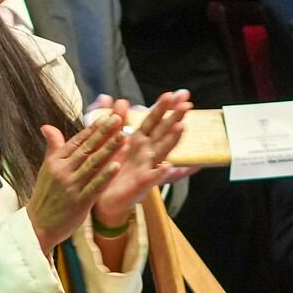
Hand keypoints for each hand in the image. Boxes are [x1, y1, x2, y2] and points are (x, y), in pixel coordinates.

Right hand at [26, 112, 126, 252]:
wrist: (37, 225)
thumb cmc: (45, 195)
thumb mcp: (46, 169)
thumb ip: (53, 148)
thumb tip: (47, 126)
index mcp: (55, 161)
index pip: (77, 141)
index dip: (93, 128)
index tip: (107, 117)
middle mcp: (63, 171)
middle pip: (87, 149)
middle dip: (104, 133)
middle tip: (118, 119)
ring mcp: (71, 186)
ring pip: (93, 164)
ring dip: (109, 150)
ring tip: (123, 137)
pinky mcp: (79, 202)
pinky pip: (95, 186)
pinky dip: (106, 176)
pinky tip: (117, 165)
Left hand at [92, 90, 192, 222]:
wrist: (105, 199)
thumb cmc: (113, 169)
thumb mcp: (112, 142)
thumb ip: (117, 120)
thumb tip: (122, 100)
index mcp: (140, 140)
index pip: (153, 120)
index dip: (162, 107)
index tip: (173, 93)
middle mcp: (148, 152)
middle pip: (163, 132)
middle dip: (175, 117)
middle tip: (187, 104)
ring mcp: (148, 167)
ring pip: (162, 151)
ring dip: (172, 140)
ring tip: (181, 128)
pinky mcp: (142, 183)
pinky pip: (153, 177)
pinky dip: (162, 172)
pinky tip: (169, 166)